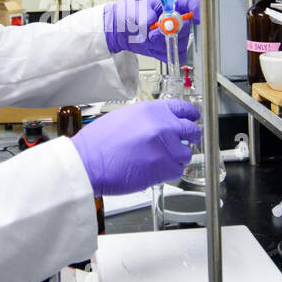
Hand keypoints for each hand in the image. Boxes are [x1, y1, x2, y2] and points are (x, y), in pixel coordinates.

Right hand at [70, 99, 201, 196]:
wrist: (88, 162)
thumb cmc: (99, 142)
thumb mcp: (125, 117)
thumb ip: (149, 119)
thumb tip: (162, 124)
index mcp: (153, 110)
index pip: (184, 108)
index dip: (191, 116)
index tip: (193, 119)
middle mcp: (163, 125)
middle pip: (192, 130)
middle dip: (189, 137)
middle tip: (183, 143)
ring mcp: (166, 147)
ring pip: (186, 153)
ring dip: (176, 158)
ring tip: (157, 160)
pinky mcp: (164, 167)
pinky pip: (177, 170)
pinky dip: (168, 172)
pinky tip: (152, 170)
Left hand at [103, 0, 200, 63]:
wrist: (121, 29)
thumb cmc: (128, 13)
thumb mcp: (133, 9)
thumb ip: (145, 14)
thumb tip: (154, 22)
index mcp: (170, 2)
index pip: (191, 3)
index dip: (196, 10)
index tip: (195, 18)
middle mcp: (176, 17)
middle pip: (187, 27)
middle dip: (170, 33)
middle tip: (153, 32)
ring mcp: (175, 33)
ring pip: (180, 43)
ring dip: (161, 44)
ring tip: (147, 38)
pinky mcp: (172, 46)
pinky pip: (176, 54)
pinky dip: (162, 53)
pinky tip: (152, 46)